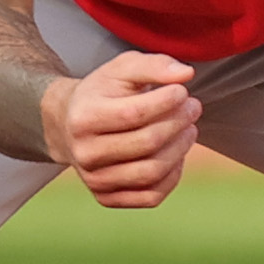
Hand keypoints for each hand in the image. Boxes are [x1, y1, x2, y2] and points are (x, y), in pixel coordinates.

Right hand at [39, 51, 200, 208]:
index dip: (167, 101)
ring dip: (180, 149)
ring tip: (189, 129)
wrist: (69, 125)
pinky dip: (172, 175)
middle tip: (193, 108)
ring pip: (151, 172)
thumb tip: (186, 74)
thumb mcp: (122, 69)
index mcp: (84, 118)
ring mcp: (94, 180)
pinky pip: (151, 196)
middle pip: (147, 143)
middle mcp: (85, 153)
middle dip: (179, 123)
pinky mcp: (106, 198)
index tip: (182, 91)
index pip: (134, 113)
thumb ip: (154, 65)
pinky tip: (175, 154)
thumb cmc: (103, 93)